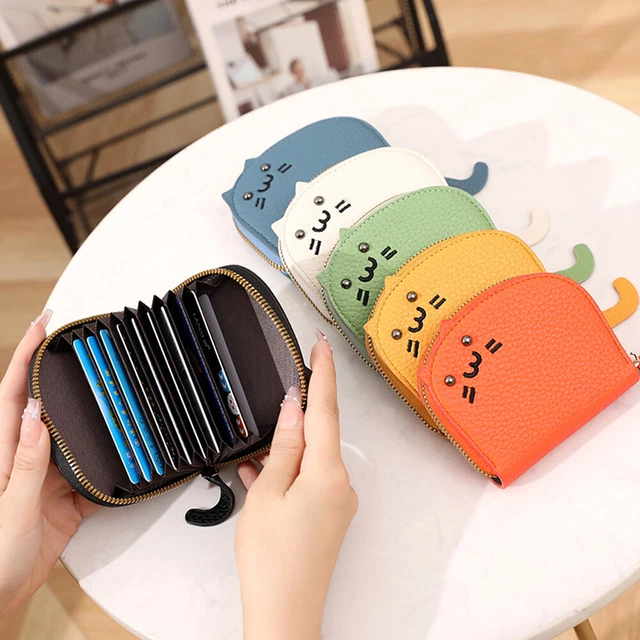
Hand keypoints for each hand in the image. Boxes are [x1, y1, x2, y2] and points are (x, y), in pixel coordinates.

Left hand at [0, 311, 99, 618]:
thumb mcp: (9, 509)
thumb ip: (25, 464)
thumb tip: (37, 417)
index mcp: (3, 453)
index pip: (14, 393)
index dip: (25, 355)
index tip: (43, 325)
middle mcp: (25, 459)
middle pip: (48, 407)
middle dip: (63, 375)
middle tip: (85, 348)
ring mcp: (46, 479)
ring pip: (76, 439)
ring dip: (94, 420)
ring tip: (115, 396)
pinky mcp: (65, 500)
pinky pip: (94, 476)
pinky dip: (111, 469)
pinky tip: (126, 458)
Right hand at [235, 330, 357, 639]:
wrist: (284, 615)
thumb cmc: (272, 559)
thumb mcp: (268, 492)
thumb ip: (284, 445)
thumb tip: (293, 407)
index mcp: (328, 472)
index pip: (326, 408)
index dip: (323, 373)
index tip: (321, 345)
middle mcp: (340, 484)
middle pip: (317, 436)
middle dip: (293, 423)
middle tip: (270, 413)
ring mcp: (337, 503)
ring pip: (308, 461)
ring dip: (283, 455)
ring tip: (253, 463)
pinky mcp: (329, 517)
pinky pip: (308, 483)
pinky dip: (286, 476)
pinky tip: (260, 478)